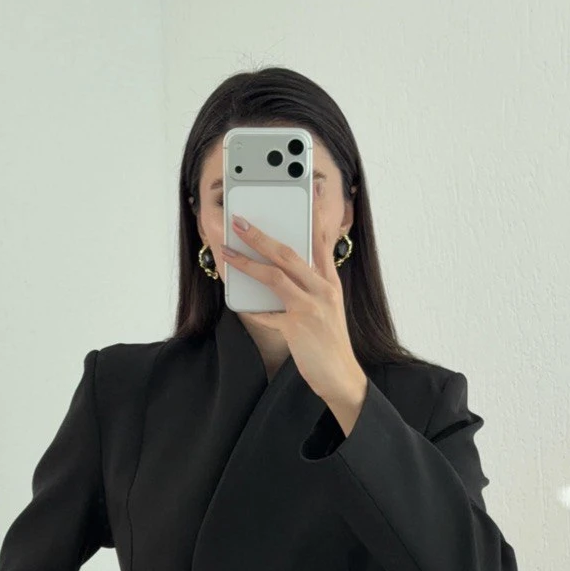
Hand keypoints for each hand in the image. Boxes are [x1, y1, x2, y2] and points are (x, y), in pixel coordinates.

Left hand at [220, 209, 367, 414]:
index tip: (301, 194)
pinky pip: (267, 314)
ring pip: (275, 276)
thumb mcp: (330, 309)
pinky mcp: (297, 328)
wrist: (341, 377)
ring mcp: (310, 308)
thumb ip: (312, 288)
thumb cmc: (330, 343)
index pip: (320, 243)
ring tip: (228, 253)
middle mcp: (322, 291)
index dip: (309, 217)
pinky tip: (239, 303)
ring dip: (247, 263)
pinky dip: (251, 309)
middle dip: (261, 236)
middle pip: (289, 254)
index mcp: (330, 284)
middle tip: (241, 222)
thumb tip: (287, 272)